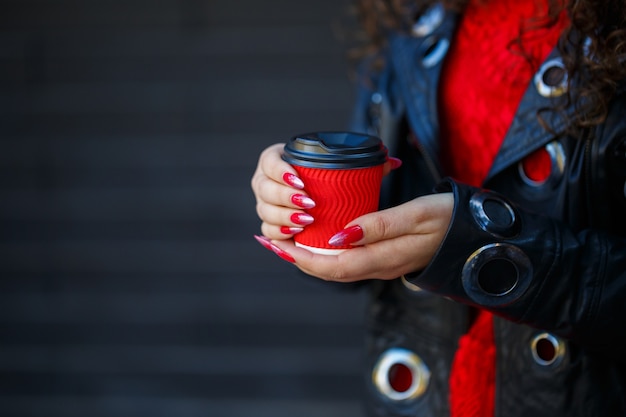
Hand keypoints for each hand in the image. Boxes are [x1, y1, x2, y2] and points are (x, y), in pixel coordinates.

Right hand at [250, 143, 401, 240]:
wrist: (312, 191)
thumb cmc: (327, 175)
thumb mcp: (344, 166)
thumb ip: (367, 162)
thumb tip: (393, 162)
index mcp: (277, 159)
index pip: (269, 162)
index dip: (280, 171)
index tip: (301, 180)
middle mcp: (265, 180)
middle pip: (264, 189)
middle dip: (285, 197)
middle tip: (310, 204)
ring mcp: (265, 202)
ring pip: (264, 211)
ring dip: (283, 217)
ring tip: (306, 221)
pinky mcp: (270, 223)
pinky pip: (268, 230)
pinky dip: (279, 233)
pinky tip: (294, 235)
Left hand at [266, 192, 453, 281]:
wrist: (472, 234)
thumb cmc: (447, 220)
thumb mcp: (416, 215)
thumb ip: (378, 225)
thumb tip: (339, 236)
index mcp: (384, 259)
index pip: (333, 266)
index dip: (303, 258)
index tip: (281, 243)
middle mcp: (379, 267)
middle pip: (329, 271)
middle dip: (297, 259)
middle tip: (272, 241)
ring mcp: (381, 265)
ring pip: (336, 267)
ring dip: (308, 257)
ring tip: (285, 240)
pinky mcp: (383, 258)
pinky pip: (347, 260)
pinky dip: (325, 252)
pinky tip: (317, 239)